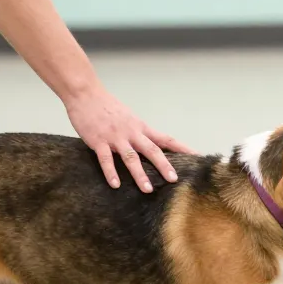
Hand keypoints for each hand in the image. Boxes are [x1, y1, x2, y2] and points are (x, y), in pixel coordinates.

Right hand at [63, 84, 194, 191]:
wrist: (85, 94)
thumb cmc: (107, 107)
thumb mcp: (129, 118)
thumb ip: (140, 132)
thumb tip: (152, 146)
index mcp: (141, 127)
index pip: (165, 138)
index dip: (181, 148)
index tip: (196, 157)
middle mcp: (131, 132)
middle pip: (152, 149)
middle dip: (164, 165)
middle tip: (174, 179)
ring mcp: (115, 137)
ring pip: (131, 157)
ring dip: (140, 174)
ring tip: (148, 189)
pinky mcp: (98, 141)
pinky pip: (106, 159)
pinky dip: (111, 172)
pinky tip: (115, 184)